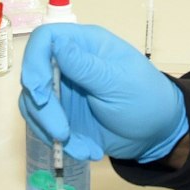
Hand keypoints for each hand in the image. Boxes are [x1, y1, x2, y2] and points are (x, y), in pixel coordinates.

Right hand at [18, 23, 186, 163]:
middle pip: (34, 77)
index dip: (34, 62)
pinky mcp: (62, 114)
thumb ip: (85, 66)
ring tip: (83, 149)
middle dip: (44, 109)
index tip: (39, 92)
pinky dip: (62, 144)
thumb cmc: (146, 99)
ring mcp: (62, 90)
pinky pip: (45, 127)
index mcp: (85, 45)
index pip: (45, 39)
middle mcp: (67, 64)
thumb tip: (56, 43)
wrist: (156, 134)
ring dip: (51, 131)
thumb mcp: (118, 82)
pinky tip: (88, 151)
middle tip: (63, 133)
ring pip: (34, 105)